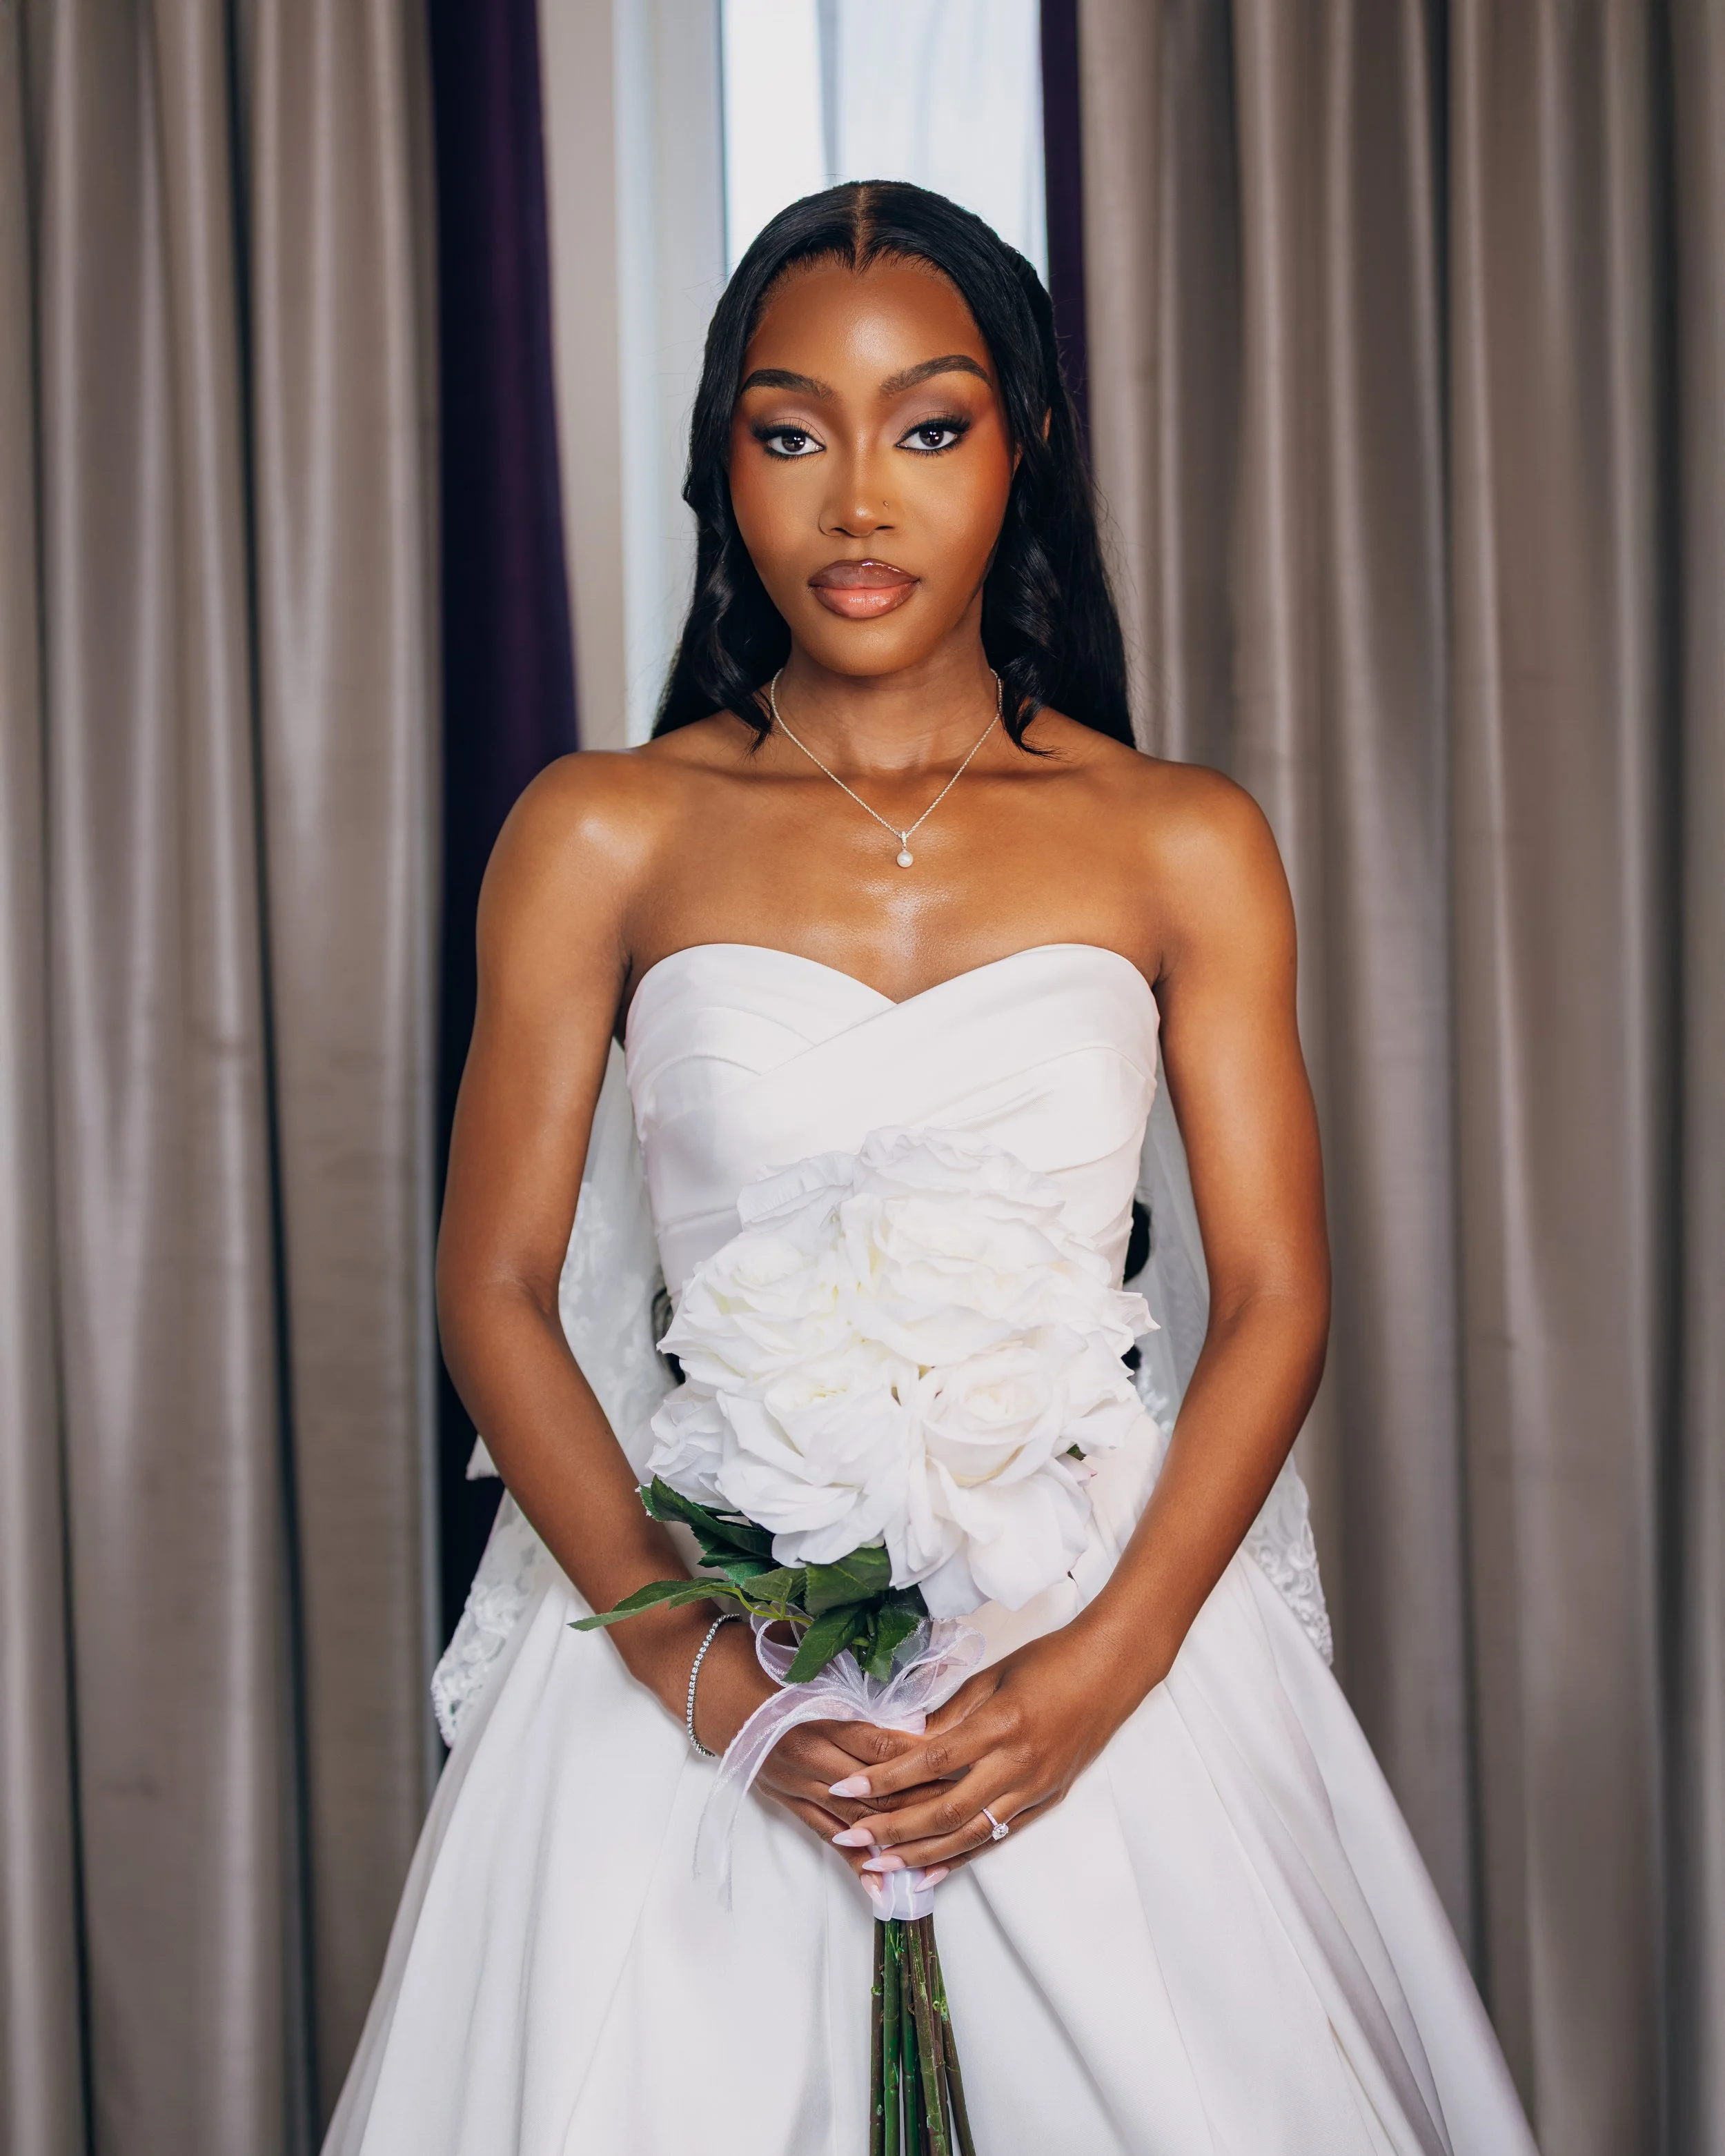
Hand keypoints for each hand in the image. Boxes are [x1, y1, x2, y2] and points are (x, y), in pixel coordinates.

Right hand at [687, 1619, 933, 1870]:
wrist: (703, 1682)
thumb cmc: (757, 1662)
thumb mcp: (805, 1662)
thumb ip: (852, 1682)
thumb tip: (907, 1696)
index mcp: (815, 1719)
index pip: (877, 1744)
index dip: (918, 1756)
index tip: (956, 1760)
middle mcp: (806, 1759)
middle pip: (873, 1789)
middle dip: (919, 1801)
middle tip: (963, 1807)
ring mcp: (795, 1786)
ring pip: (854, 1818)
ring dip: (894, 1835)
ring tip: (936, 1853)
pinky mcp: (786, 1801)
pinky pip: (824, 1836)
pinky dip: (853, 1861)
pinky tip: (879, 1885)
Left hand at [822, 1617, 1157, 1880]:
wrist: (1111, 1670)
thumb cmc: (1049, 1661)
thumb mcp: (991, 1676)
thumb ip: (948, 1714)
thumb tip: (903, 1741)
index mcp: (1000, 1725)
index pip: (930, 1760)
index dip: (885, 1779)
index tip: (845, 1787)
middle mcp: (1017, 1765)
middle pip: (945, 1810)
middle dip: (893, 1829)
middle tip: (850, 1838)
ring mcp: (1033, 1789)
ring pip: (968, 1835)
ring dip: (920, 1855)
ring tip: (878, 1866)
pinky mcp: (1045, 1802)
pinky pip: (995, 1838)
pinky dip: (960, 1859)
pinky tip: (929, 1874)